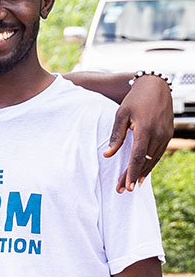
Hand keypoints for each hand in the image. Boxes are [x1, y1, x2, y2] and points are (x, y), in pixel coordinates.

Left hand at [104, 75, 172, 192]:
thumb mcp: (121, 115)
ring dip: (142, 173)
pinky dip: (150, 164)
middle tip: (122, 190)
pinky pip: (158, 153)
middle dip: (132, 176)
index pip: (138, 156)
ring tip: (130, 185)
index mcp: (145, 129)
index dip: (131, 172)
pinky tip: (142, 173)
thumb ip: (115, 136)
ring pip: (153, 159)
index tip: (125, 186)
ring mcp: (166, 135)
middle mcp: (159, 134)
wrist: (156, 87)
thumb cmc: (134, 100)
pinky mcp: (168, 134)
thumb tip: (108, 155)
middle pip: (145, 161)